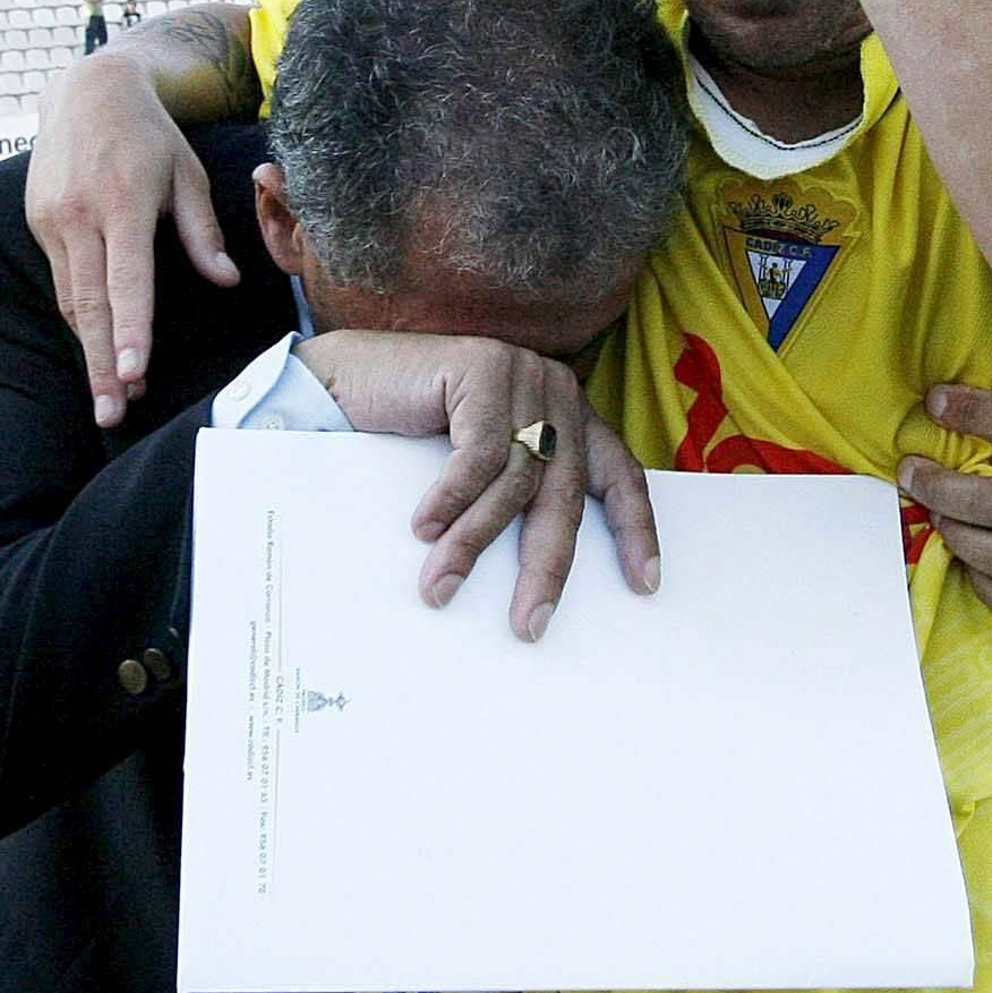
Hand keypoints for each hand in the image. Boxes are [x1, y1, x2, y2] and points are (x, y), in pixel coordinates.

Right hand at [26, 54, 237, 427]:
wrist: (88, 92)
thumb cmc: (151, 136)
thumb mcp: (187, 174)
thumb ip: (201, 231)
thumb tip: (227, 281)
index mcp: (122, 204)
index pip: (125, 281)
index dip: (128, 331)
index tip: (132, 376)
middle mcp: (79, 216)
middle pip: (88, 305)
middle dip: (100, 365)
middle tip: (112, 414)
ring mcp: (51, 220)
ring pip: (70, 301)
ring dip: (88, 351)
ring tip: (110, 399)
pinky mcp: (38, 222)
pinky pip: (63, 281)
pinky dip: (79, 320)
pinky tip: (98, 351)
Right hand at [295, 331, 660, 641]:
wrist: (347, 378)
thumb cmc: (411, 432)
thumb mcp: (480, 467)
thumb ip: (515, 494)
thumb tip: (534, 579)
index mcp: (569, 416)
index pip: (620, 475)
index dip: (635, 530)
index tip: (645, 583)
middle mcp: (556, 392)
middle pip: (564, 493)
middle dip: (546, 565)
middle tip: (529, 623)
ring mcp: (523, 376)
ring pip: (514, 481)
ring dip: (474, 543)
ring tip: (442, 588)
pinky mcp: (484, 369)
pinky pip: (477, 456)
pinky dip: (451, 500)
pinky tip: (424, 532)